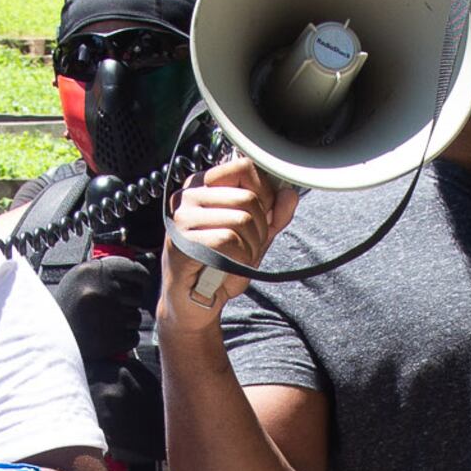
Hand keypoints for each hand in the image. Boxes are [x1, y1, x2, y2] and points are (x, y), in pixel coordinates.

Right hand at [162, 156, 299, 316]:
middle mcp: (188, 196)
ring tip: (238, 258)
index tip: (264, 214)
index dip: (264, 192)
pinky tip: (229, 267)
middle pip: (248, 197)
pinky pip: (228, 240)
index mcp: (203, 186)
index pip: (243, 167)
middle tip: (249, 247)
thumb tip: (289, 194)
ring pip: (241, 219)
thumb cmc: (220, 266)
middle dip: (260, 228)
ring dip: (251, 247)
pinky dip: (239, 258)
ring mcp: (181, 218)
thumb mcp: (253, 237)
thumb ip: (273, 215)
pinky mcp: (181, 241)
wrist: (193, 302)